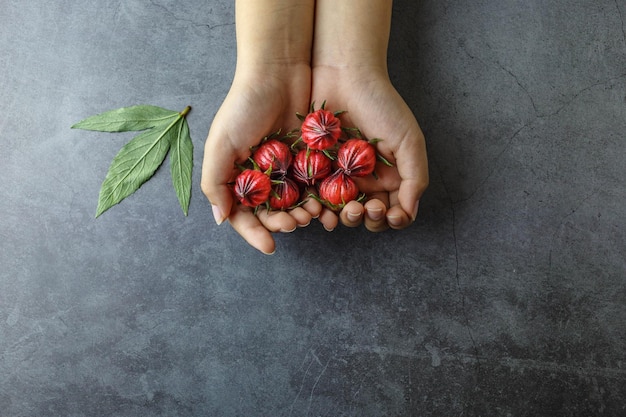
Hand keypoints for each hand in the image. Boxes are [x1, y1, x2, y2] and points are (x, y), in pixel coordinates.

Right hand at [201, 65, 320, 253]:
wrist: (279, 71)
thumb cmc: (244, 105)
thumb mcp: (220, 143)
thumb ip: (216, 181)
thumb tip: (220, 220)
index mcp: (238, 176)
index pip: (244, 215)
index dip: (254, 233)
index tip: (270, 247)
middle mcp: (262, 177)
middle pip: (272, 214)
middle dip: (282, 223)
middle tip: (294, 223)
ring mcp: (288, 169)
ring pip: (296, 204)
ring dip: (303, 215)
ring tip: (312, 215)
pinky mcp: (311, 159)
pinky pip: (316, 186)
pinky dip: (320, 199)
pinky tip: (327, 205)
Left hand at [310, 65, 428, 231]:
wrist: (344, 75)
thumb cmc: (381, 104)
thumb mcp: (408, 140)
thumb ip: (415, 178)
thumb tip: (409, 214)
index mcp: (390, 176)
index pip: (393, 212)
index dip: (393, 219)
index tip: (391, 214)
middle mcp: (365, 180)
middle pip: (367, 216)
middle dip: (368, 218)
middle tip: (365, 208)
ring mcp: (338, 176)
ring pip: (341, 211)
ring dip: (345, 218)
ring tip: (347, 209)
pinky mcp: (314, 169)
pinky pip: (316, 196)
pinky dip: (321, 208)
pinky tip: (323, 208)